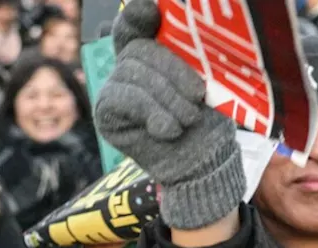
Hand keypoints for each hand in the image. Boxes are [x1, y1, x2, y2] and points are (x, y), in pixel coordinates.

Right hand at [94, 0, 243, 230]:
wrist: (206, 161)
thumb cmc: (210, 119)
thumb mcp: (208, 82)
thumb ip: (192, 54)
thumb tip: (182, 25)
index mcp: (154, 51)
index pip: (137, 23)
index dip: (139, 14)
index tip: (150, 8)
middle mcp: (129, 64)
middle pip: (141, 50)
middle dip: (173, 72)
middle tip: (196, 97)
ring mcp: (114, 86)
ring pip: (133, 74)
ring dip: (168, 99)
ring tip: (188, 119)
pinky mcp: (106, 111)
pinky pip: (123, 98)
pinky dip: (151, 113)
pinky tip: (168, 130)